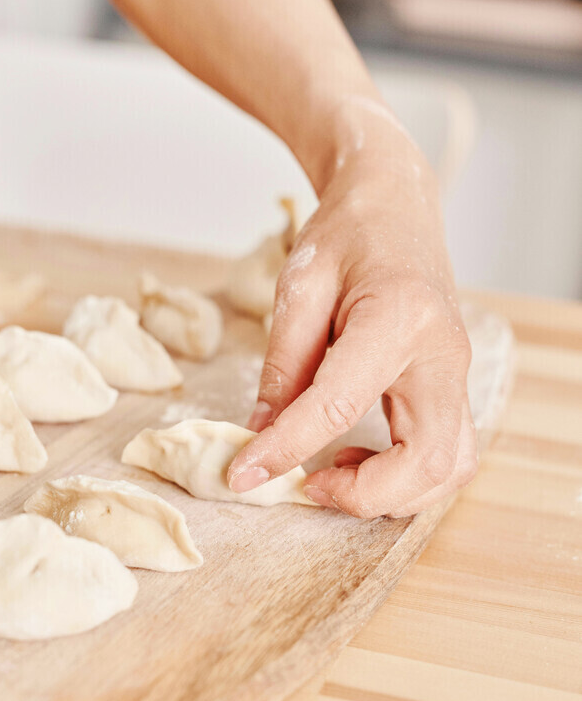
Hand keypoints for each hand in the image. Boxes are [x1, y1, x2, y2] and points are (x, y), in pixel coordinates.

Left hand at [227, 97, 477, 517]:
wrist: (396, 206)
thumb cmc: (348, 234)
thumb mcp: (300, 284)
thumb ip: (283, 361)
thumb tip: (262, 431)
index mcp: (399, 317)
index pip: (338, 403)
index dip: (286, 448)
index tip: (242, 473)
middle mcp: (443, 352)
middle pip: (426, 458)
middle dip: (363, 494)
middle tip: (306, 484)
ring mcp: (458, 372)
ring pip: (449, 468)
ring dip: (392, 493)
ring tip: (333, 471)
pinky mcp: (454, 385)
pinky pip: (447, 453)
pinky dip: (406, 477)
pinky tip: (358, 454)